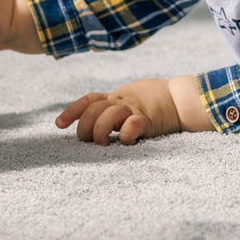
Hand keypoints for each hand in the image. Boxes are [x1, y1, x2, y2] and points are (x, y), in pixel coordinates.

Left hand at [56, 78, 186, 145]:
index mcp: (115, 96)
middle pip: (93, 110)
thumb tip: (93, 123)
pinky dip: (125, 136)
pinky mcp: (148, 119)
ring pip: (107, 117)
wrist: (180, 98)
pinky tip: (127, 141)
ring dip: (100, 132)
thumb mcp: (130, 97)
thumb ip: (113, 106)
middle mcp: (121, 101)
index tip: (58, 125)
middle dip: (84, 128)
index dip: (72, 111)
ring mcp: (134, 109)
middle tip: (89, 140)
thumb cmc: (154, 101)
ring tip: (105, 143)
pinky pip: (132, 126)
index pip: (88, 100)